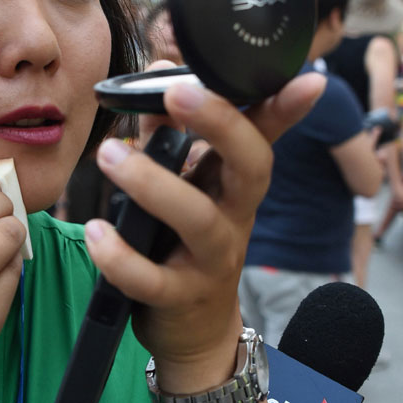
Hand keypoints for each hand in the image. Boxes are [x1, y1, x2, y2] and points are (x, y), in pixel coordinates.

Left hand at [84, 72, 324, 385]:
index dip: (285, 108)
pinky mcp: (179, 296)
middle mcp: (234, 216)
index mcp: (235, 183)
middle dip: (221, 124)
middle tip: (176, 91)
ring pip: (198, 218)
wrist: (196, 330)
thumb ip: (166, 131)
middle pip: (251, 167)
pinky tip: (96, 232)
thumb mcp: (186, 185)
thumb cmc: (184, 242)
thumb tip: (157, 72)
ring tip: (108, 154)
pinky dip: (121, 257)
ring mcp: (211, 259)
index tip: (306, 80)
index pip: (264, 136)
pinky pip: (152, 279)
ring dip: (152, 183)